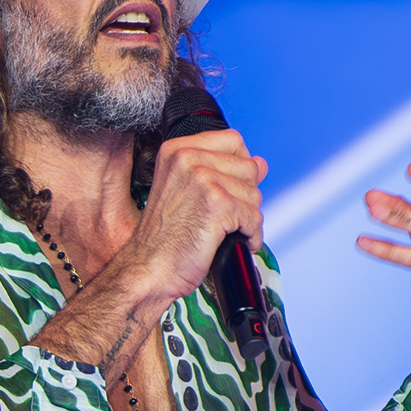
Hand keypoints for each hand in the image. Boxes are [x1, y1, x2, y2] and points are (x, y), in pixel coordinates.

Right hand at [106, 126, 268, 304]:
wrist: (148, 269)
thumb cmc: (164, 238)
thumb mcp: (185, 191)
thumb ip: (222, 171)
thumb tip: (261, 163)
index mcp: (176, 150)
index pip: (233, 140)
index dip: (239, 166)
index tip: (228, 188)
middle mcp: (188, 158)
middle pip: (248, 167)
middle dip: (243, 196)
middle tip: (220, 217)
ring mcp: (203, 179)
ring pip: (254, 194)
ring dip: (246, 218)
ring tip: (222, 231)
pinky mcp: (218, 204)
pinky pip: (254, 217)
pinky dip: (250, 236)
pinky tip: (233, 243)